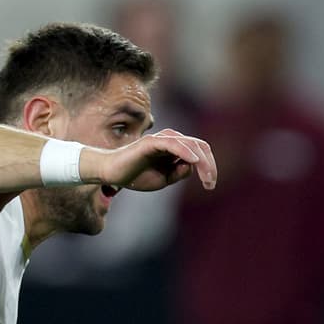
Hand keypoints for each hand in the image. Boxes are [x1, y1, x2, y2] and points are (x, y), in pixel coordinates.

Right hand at [88, 128, 216, 191]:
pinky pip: (174, 144)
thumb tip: (192, 166)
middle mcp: (171, 139)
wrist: (112, 174)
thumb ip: (179, 173)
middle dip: (209, 165)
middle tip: (210, 184)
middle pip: (200, 146)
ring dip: (202, 162)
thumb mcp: (164, 179)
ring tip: (207, 178)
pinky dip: (186, 152)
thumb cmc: (136, 176)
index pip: (200, 151)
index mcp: (175, 147)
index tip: (210, 185)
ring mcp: (162, 139)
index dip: (209, 166)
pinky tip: (193, 161)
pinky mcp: (152, 142)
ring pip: (190, 145)